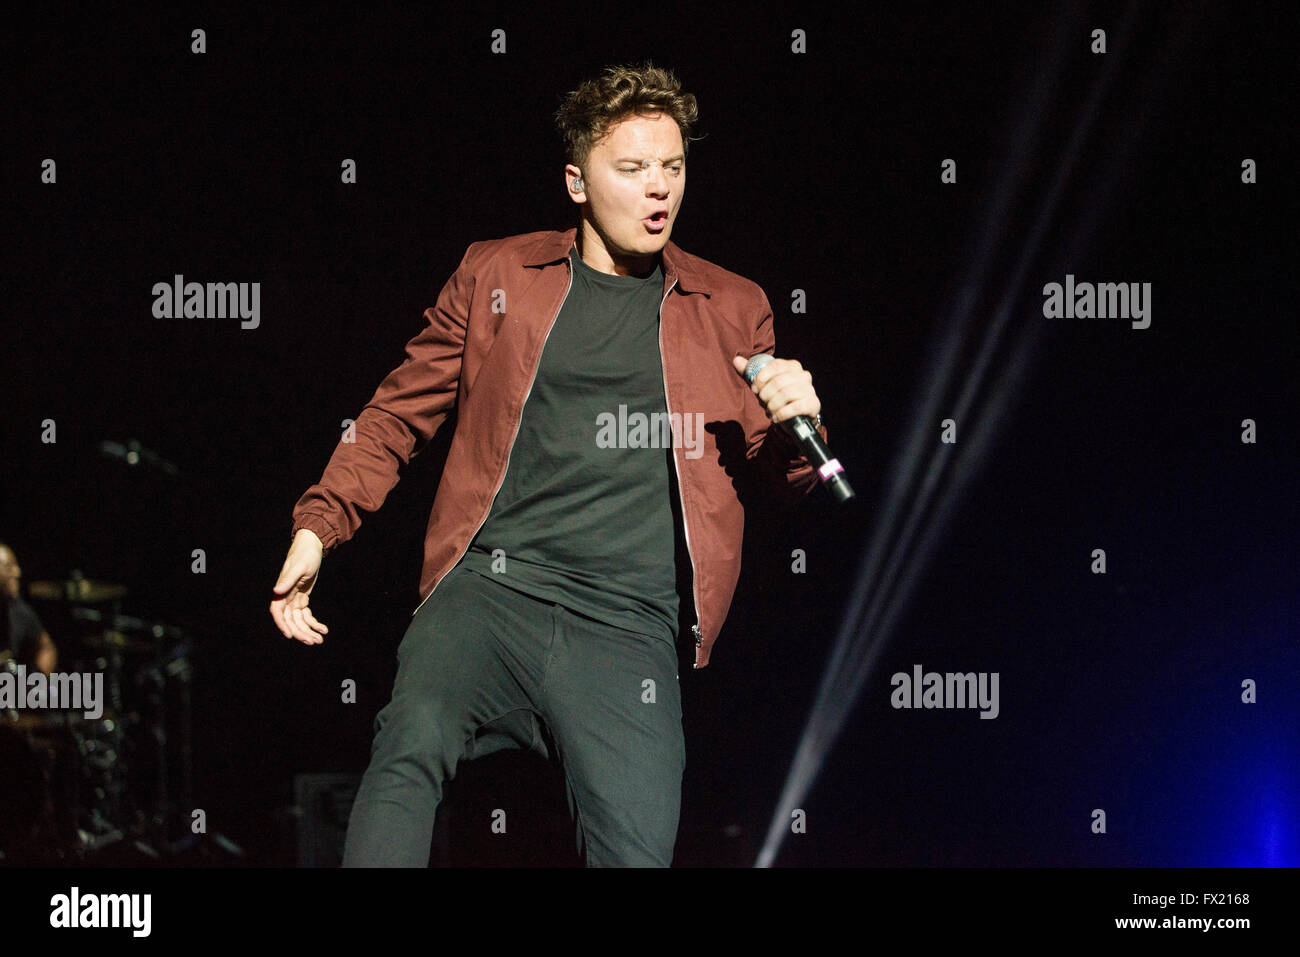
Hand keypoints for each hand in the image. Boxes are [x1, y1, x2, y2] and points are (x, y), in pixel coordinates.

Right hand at [270, 529, 329, 644]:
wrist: (312, 547)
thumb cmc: (304, 555)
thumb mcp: (299, 567)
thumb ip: (288, 580)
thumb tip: (275, 591)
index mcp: (282, 591)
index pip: (277, 612)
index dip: (282, 624)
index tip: (290, 635)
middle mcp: (286, 597)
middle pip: (290, 620)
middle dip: (300, 632)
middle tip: (313, 641)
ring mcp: (294, 599)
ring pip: (298, 621)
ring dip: (308, 631)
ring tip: (320, 639)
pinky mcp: (302, 598)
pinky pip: (306, 615)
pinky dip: (314, 623)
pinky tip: (324, 629)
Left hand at [733, 355, 820, 424]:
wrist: (795, 416)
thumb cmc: (777, 397)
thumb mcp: (763, 385)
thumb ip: (749, 372)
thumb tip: (736, 359)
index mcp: (792, 366)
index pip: (775, 365)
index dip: (762, 377)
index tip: (755, 388)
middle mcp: (803, 375)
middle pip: (779, 381)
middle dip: (765, 394)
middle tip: (762, 402)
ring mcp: (810, 389)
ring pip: (786, 394)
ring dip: (772, 405)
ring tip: (769, 410)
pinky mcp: (813, 404)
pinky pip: (795, 407)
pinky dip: (781, 414)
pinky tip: (776, 418)